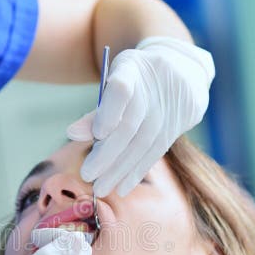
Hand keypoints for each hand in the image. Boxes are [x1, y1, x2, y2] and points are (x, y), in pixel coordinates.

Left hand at [68, 37, 214, 196]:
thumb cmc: (136, 80)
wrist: (182, 68)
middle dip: (107, 154)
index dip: (108, 114)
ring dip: (120, 169)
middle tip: (87, 175)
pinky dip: (137, 171)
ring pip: (143, 143)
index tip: (97, 135)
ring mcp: (171, 104)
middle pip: (130, 125)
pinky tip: (122, 186)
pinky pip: (156, 151)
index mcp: (132, 67)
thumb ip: (96, 112)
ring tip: (101, 187)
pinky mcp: (181, 122)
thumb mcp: (115, 84)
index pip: (120, 90)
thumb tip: (72, 134)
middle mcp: (155, 85)